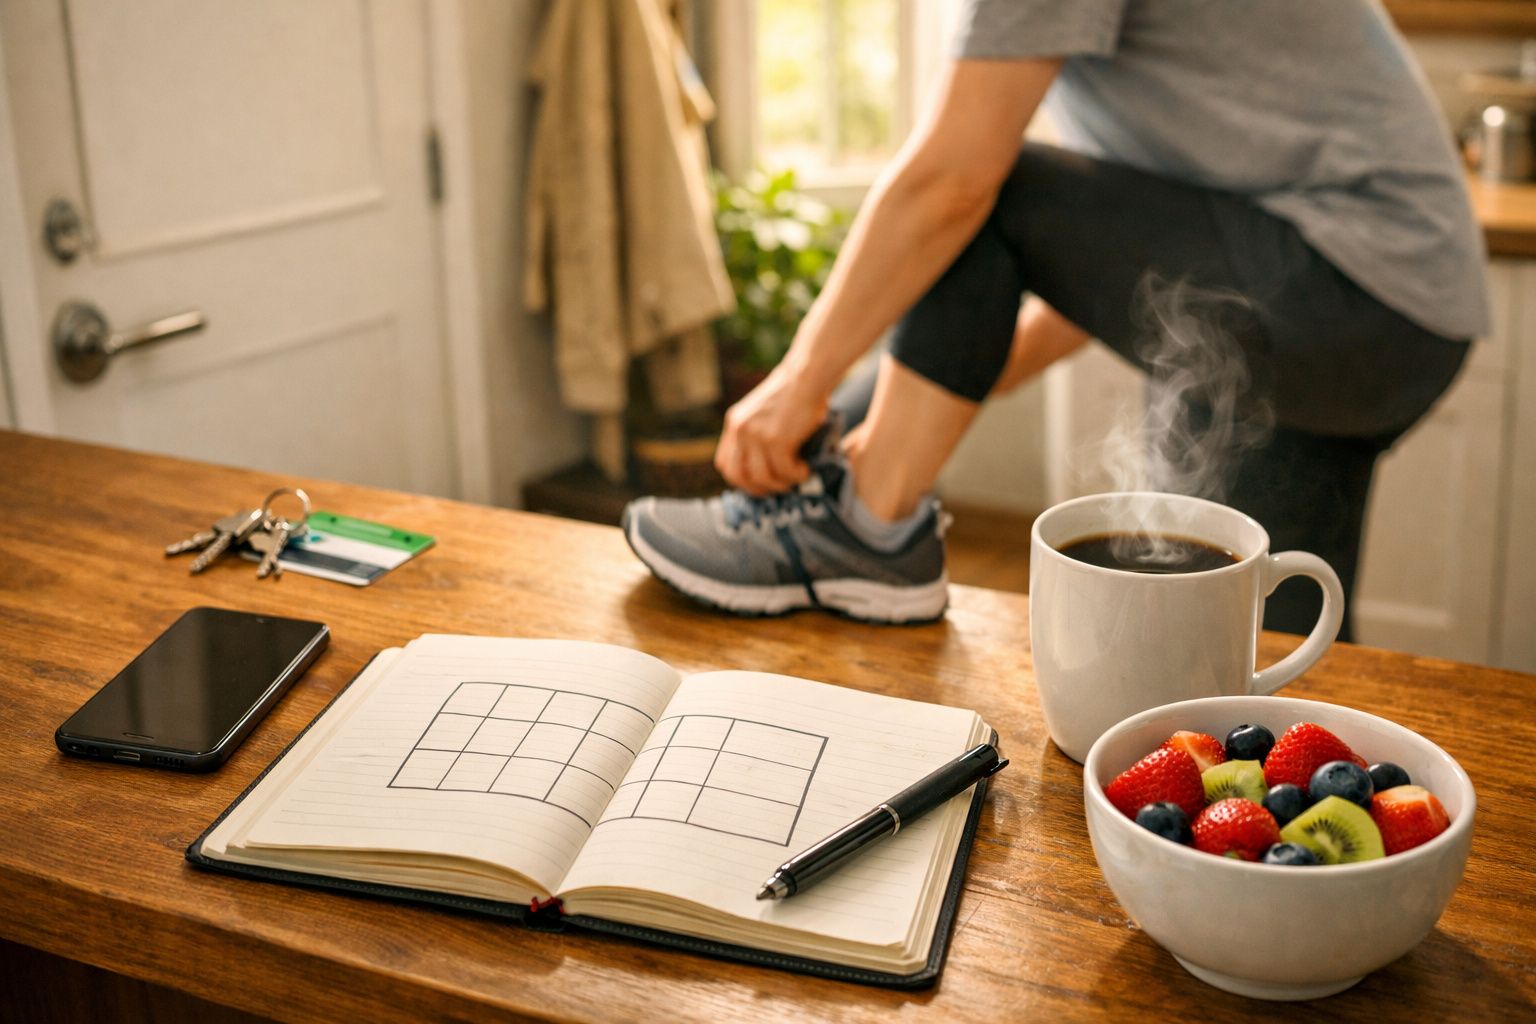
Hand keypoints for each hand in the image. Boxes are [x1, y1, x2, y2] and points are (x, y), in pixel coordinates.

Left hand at [715, 366, 828, 494]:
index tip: (760, 482)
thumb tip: (767, 468)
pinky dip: (796, 475)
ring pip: (763, 477)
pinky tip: (805, 469)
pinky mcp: (776, 440)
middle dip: (758, 489)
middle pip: (738, 476)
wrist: (806, 377)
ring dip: (781, 484)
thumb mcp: (762, 413)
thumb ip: (757, 434)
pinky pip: (784, 471)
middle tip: (778, 487)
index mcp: (734, 423)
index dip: (741, 480)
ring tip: (797, 477)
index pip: (725, 464)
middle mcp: (740, 430)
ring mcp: (757, 436)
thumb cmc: (793, 394)